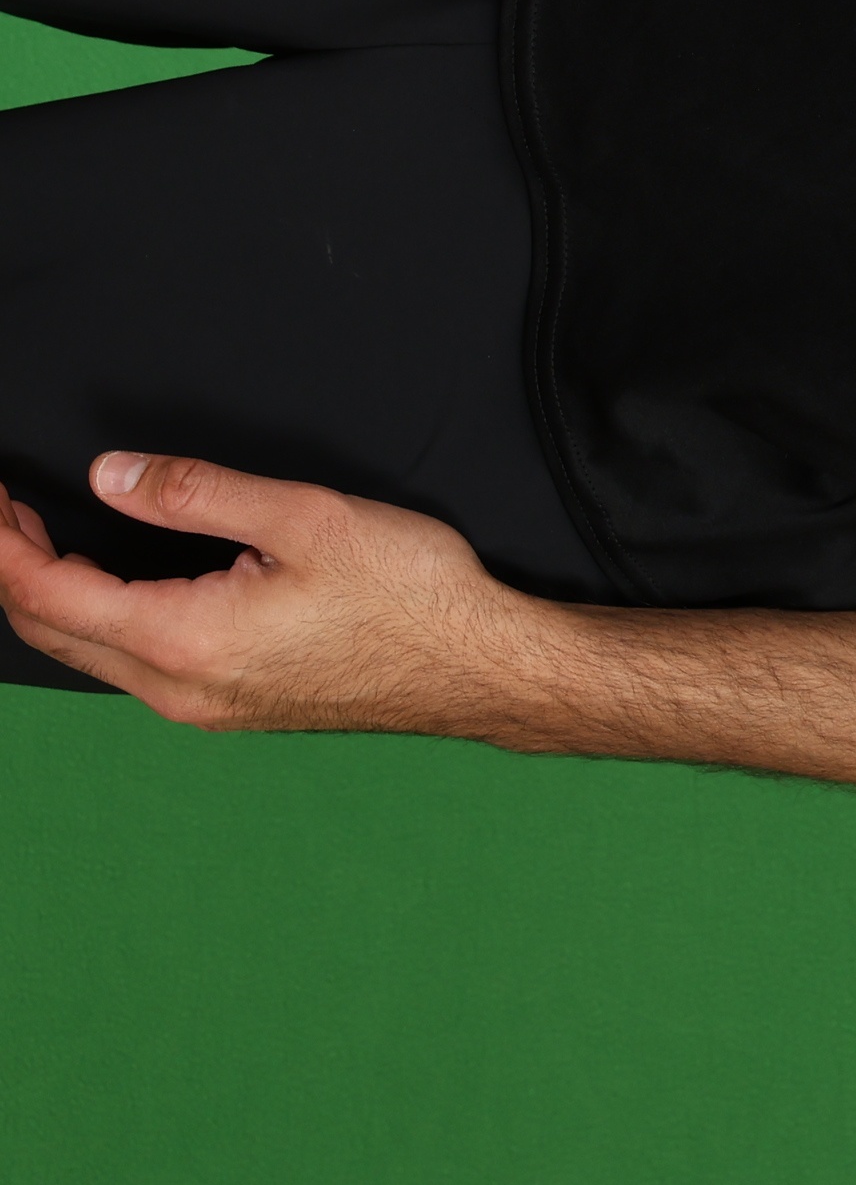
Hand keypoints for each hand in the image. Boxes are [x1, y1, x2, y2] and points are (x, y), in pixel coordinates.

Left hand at [0, 452, 553, 733]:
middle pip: (48, 632)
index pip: (46, 592)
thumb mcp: (307, 516)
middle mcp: (177, 689)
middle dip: (9, 567)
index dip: (1, 540)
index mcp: (185, 639)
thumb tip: (110, 476)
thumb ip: (196, 493)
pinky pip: (126, 667)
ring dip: (48, 595)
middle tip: (2, 506)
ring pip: (84, 654)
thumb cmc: (411, 595)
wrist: (479, 667)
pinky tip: (111, 582)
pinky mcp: (228, 708)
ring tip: (40, 535)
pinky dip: (93, 620)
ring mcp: (200, 707)